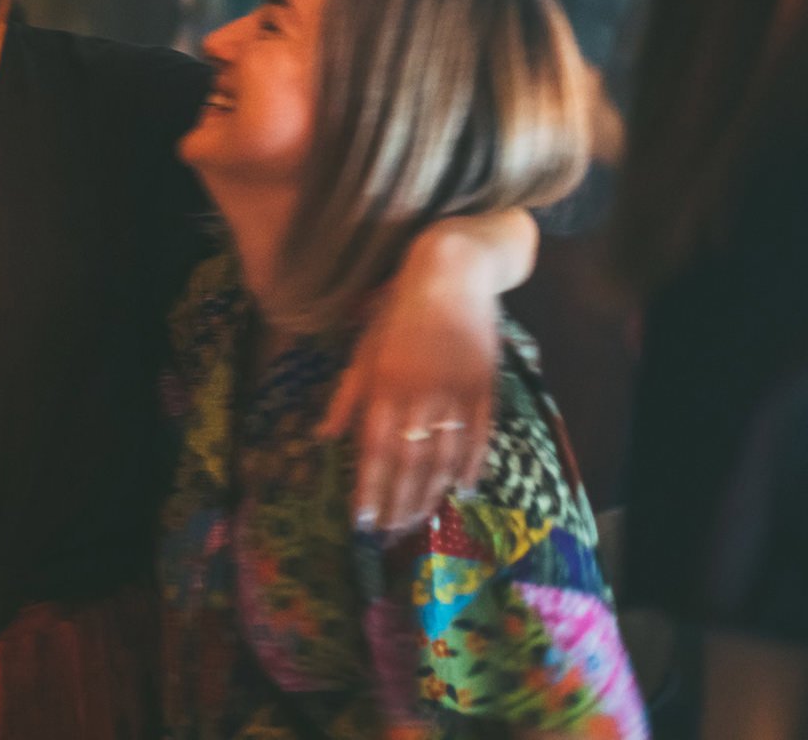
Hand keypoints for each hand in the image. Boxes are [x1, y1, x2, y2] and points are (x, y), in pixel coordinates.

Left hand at [317, 213, 532, 533]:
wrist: (450, 274)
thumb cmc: (397, 311)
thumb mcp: (363, 349)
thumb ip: (347, 396)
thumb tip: (323, 436)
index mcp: (382, 387)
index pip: (372, 452)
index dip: (368, 490)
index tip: (361, 522)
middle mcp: (416, 397)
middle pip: (408, 464)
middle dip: (398, 503)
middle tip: (391, 533)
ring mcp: (453, 395)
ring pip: (443, 458)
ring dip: (430, 494)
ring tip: (419, 521)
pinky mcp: (484, 390)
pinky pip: (478, 439)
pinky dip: (470, 467)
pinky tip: (461, 491)